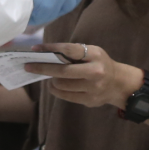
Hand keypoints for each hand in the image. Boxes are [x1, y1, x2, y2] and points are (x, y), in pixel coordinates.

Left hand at [23, 42, 148, 109]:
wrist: (119, 84)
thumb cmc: (100, 64)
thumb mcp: (93, 53)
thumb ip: (75, 53)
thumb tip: (47, 54)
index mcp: (95, 55)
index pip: (69, 50)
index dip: (50, 48)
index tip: (35, 48)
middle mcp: (95, 72)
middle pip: (62, 71)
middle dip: (42, 68)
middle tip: (29, 67)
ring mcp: (92, 88)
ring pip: (62, 85)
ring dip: (51, 81)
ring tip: (48, 77)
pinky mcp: (89, 101)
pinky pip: (65, 96)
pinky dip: (56, 90)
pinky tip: (54, 86)